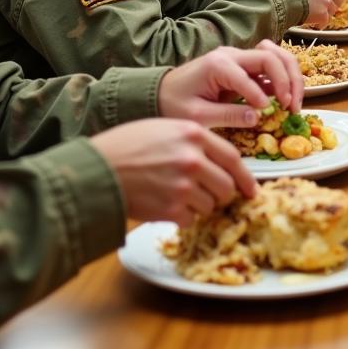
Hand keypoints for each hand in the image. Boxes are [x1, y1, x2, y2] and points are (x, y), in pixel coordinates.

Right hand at [92, 119, 256, 226]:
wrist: (97, 169)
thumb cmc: (126, 145)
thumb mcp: (165, 129)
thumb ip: (194, 142)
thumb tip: (218, 163)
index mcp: (194, 134)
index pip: (233, 158)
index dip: (245, 177)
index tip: (250, 189)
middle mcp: (193, 159)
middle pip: (226, 186)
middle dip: (223, 195)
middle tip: (211, 196)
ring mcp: (183, 185)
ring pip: (210, 205)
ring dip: (201, 206)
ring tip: (180, 198)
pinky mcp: (170, 208)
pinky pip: (190, 219)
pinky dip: (182, 218)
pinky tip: (167, 207)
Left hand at [158, 41, 303, 124]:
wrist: (161, 92)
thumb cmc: (175, 104)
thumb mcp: (197, 116)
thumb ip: (228, 116)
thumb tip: (258, 117)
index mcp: (218, 64)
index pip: (248, 76)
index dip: (260, 95)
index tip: (267, 113)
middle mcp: (231, 54)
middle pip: (271, 57)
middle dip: (287, 81)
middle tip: (291, 107)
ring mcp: (240, 57)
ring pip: (277, 55)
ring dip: (291, 76)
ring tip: (293, 102)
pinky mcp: (245, 66)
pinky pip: (272, 65)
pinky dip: (284, 78)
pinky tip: (285, 99)